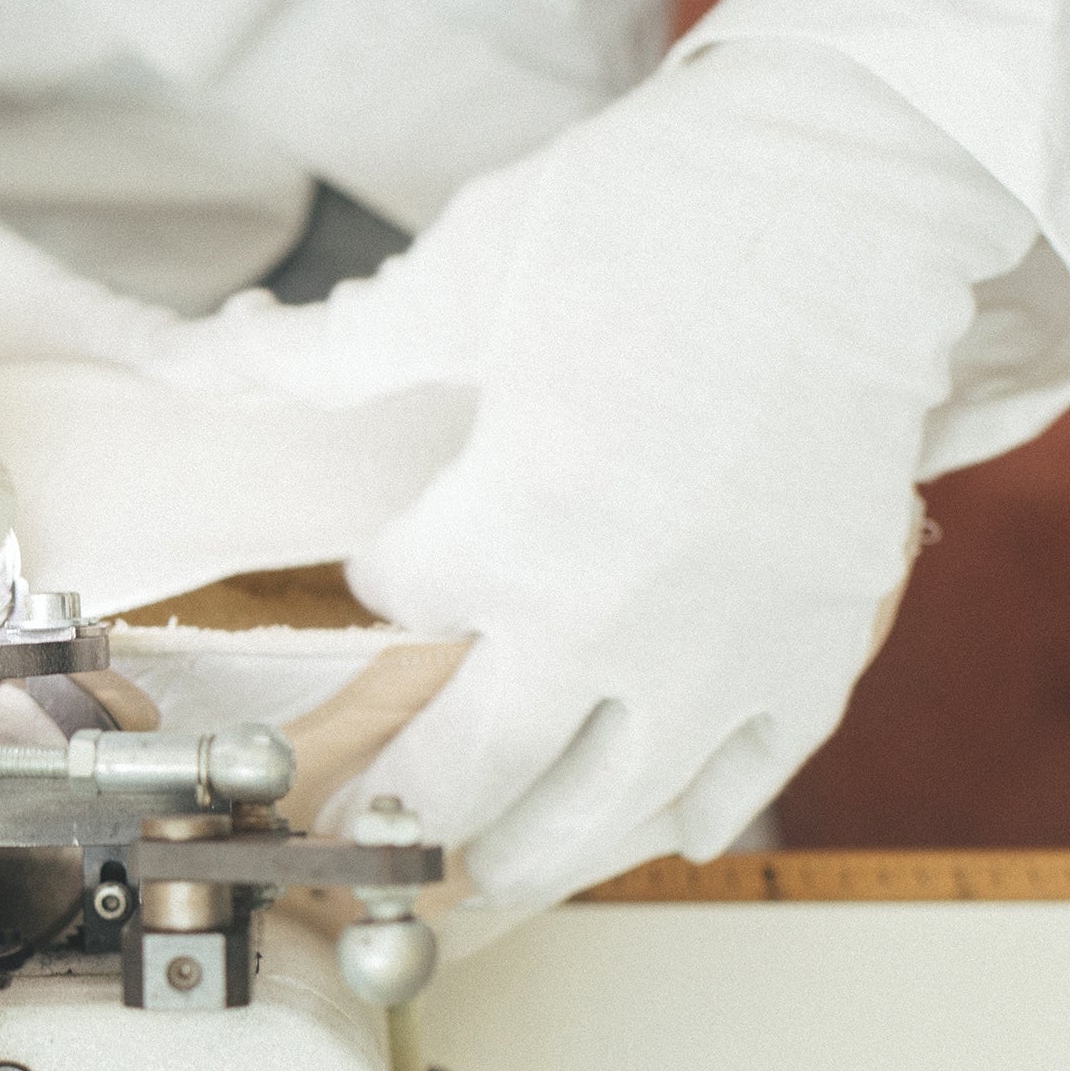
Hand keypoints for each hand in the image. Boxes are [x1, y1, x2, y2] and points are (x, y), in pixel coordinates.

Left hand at [148, 40, 1038, 919]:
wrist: (856, 196)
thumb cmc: (657, 217)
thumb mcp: (473, 272)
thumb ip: (339, 349)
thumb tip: (213, 353)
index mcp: (505, 526)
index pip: (403, 604)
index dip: (394, 579)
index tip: (395, 575)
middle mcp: (606, 620)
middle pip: (478, 769)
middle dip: (410, 810)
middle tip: (369, 838)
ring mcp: (722, 650)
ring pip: (608, 809)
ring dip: (535, 852)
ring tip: (491, 873)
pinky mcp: (816, 645)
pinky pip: (749, 775)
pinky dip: (698, 811)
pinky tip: (668, 828)